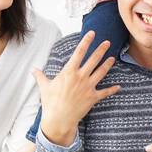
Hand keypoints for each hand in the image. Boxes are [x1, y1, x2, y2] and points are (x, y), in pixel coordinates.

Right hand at [32, 30, 121, 146]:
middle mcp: (81, 77)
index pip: (79, 52)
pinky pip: (105, 92)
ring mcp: (88, 87)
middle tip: (107, 42)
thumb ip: (40, 76)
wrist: (59, 119)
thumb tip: (33, 70)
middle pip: (94, 59)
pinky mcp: (93, 98)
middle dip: (101, 49)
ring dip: (107, 64)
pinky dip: (112, 90)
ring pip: (101, 72)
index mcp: (69, 71)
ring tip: (113, 58)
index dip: (86, 41)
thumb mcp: (44, 87)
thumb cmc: (50, 102)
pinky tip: (118, 87)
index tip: (92, 33)